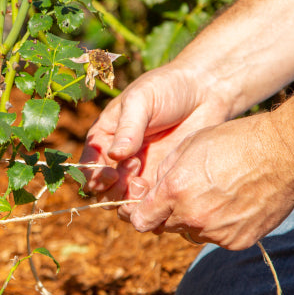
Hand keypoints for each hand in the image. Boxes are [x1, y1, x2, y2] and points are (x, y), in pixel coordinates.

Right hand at [80, 65, 231, 201]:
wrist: (205, 91)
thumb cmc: (168, 88)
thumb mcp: (142, 100)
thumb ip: (128, 128)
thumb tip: (115, 155)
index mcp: (105, 137)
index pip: (87, 166)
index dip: (93, 176)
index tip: (112, 174)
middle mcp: (117, 159)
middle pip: (100, 191)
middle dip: (112, 189)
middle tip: (135, 169)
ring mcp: (139, 172)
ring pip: (121, 203)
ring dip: (128, 201)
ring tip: (146, 183)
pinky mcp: (161, 181)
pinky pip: (147, 204)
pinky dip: (149, 206)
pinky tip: (162, 190)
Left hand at [125, 113, 293, 249]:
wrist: (285, 155)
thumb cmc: (236, 142)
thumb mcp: (190, 145)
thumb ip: (165, 172)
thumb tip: (154, 190)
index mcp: (175, 193)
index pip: (140, 221)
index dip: (141, 213)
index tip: (148, 205)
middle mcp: (192, 218)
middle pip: (165, 227)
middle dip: (169, 213)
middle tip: (189, 193)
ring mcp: (216, 233)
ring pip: (192, 232)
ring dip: (195, 220)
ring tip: (217, 194)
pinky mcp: (238, 242)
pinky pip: (218, 238)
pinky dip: (220, 226)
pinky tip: (235, 204)